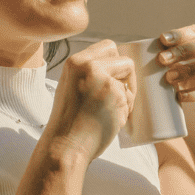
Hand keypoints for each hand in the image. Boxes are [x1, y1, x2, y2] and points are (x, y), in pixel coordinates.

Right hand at [49, 39, 136, 160]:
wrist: (65, 146)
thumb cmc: (70, 122)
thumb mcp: (72, 86)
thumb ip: (91, 73)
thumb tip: (118, 68)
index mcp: (75, 62)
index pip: (108, 47)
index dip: (116, 64)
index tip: (112, 82)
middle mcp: (87, 64)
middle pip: (123, 56)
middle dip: (126, 75)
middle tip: (118, 94)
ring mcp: (102, 78)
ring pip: (129, 76)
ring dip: (126, 94)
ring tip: (109, 112)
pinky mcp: (114, 93)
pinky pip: (130, 97)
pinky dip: (125, 110)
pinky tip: (110, 120)